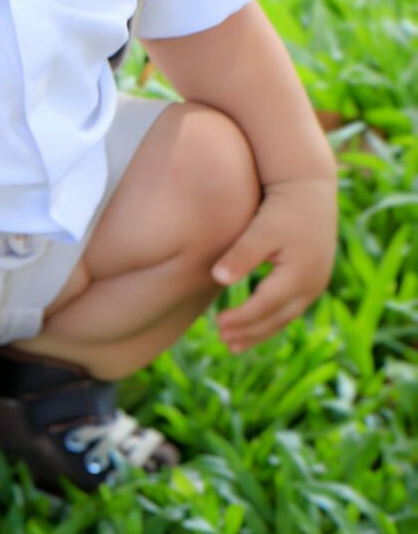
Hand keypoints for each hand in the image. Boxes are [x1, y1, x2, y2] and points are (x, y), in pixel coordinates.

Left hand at [212, 177, 336, 352]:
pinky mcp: (313, 280)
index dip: (242, 318)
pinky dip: (270, 320)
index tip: (217, 325)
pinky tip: (252, 327)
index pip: (266, 305)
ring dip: (259, 332)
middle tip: (222, 342)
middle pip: (277, 318)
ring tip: (233, 345)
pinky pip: (290, 309)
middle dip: (250, 332)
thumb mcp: (261, 229)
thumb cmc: (282, 206)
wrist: (310, 188)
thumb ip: (241, 255)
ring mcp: (316, 284)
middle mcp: (313, 284)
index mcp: (300, 273)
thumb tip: (219, 279)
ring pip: (285, 317)